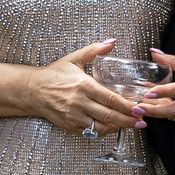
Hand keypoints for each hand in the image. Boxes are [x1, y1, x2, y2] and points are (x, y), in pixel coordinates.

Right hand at [24, 39, 139, 135]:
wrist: (33, 90)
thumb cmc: (54, 74)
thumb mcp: (74, 58)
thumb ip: (95, 50)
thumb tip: (112, 42)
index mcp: (83, 85)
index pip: (110, 99)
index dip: (127, 106)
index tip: (139, 108)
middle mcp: (79, 103)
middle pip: (109, 115)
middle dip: (128, 120)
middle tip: (141, 121)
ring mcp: (74, 116)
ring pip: (101, 127)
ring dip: (117, 127)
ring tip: (131, 124)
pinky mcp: (69, 125)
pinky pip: (90, 132)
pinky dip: (103, 131)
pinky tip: (112, 126)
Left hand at [136, 50, 174, 121]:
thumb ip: (173, 60)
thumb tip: (154, 53)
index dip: (162, 92)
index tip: (147, 93)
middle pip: (172, 111)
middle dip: (153, 111)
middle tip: (136, 109)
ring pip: (172, 114)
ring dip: (155, 112)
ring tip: (137, 108)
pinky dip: (163, 111)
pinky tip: (150, 106)